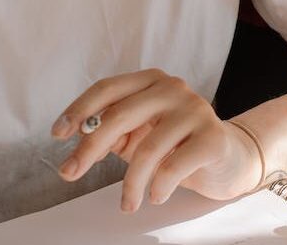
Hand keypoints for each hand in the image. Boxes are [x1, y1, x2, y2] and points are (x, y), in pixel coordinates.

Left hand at [50, 69, 260, 211]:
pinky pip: (173, 167)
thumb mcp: (140, 135)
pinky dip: (158, 188)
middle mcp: (174, 89)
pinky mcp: (213, 137)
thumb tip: (81, 142)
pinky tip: (157, 195)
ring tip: (128, 204)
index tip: (58, 134)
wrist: (228, 158)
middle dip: (88, 150)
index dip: (78, 110)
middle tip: (70, 174)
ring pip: (147, 150)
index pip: (108, 88)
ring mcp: (196, 110)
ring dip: (130, 185)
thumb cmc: (176, 145)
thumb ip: (113, 132)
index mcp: (153, 82)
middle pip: (120, 116)